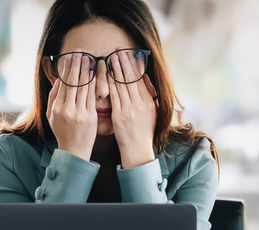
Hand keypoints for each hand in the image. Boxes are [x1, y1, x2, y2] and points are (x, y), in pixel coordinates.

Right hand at [46, 54, 96, 160]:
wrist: (74, 150)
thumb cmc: (63, 132)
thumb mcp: (51, 116)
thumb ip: (53, 97)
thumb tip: (58, 80)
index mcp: (57, 108)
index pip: (63, 83)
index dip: (67, 68)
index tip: (71, 56)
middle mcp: (67, 109)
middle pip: (72, 82)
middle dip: (77, 65)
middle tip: (80, 51)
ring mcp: (79, 113)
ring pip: (83, 87)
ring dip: (86, 71)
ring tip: (89, 58)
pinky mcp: (90, 117)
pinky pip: (92, 97)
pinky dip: (94, 84)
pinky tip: (96, 74)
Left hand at [108, 51, 157, 168]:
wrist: (138, 150)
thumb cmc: (144, 132)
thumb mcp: (153, 112)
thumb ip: (150, 94)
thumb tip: (146, 78)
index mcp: (149, 102)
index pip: (140, 78)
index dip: (134, 64)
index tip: (129, 53)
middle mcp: (140, 104)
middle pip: (131, 78)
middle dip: (124, 62)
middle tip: (118, 49)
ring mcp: (130, 109)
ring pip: (122, 85)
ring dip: (116, 69)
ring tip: (112, 56)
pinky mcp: (120, 116)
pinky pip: (114, 96)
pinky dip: (110, 84)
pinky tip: (106, 75)